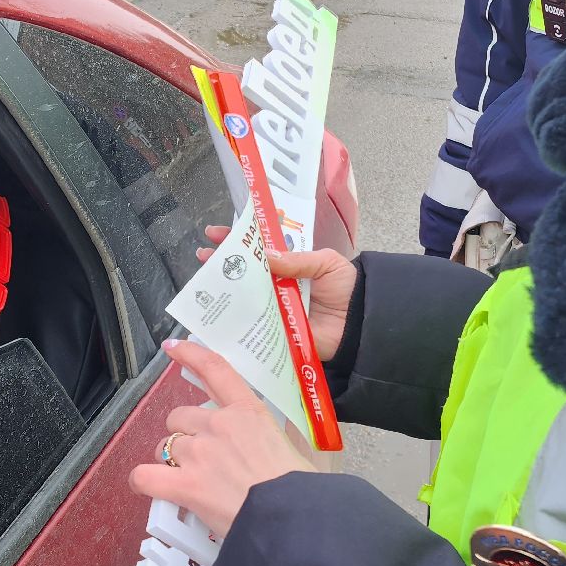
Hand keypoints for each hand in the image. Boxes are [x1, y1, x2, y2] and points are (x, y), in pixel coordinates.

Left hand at [129, 340, 315, 536]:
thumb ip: (271, 438)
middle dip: (184, 433)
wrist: (290, 519)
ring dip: (170, 459)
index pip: (215, 369)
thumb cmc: (300, 490)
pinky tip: (148, 486)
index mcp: (249, 411)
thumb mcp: (295, 449)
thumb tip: (267, 446)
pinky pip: (145, 476)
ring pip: (165, 445)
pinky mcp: (184, 485)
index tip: (174, 346)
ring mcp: (198, 454)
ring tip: (186, 479)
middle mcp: (218, 425)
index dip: (191, 354)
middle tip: (200, 457)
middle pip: (180, 417)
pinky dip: (142, 481)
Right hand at [196, 227, 354, 361]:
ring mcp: (275, 308)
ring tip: (205, 282)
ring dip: (224, 291)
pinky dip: (237, 322)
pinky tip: (218, 316)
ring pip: (245, 298)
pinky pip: (255, 326)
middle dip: (222, 263)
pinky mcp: (277, 331)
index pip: (259, 249)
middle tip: (203, 256)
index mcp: (290, 264)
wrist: (362, 323)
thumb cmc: (347, 287)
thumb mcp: (325, 263)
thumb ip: (296, 260)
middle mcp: (278, 285)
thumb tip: (265, 254)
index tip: (216, 233)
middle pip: (245, 273)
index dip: (238, 240)